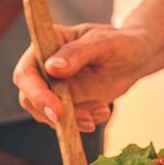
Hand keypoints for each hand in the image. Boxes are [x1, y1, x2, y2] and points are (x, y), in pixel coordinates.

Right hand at [12, 23, 149, 130]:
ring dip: (73, 119)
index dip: (36, 92)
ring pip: (47, 113)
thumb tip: (52, 67)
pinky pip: (65, 120)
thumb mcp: (103, 43)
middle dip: (52, 113)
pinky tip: (103, 111)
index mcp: (47, 44)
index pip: (27, 71)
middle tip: (84, 120)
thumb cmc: (121, 43)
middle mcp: (44, 67)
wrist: (136, 58)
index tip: (57, 109)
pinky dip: (83, 121)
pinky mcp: (66, 102)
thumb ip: (78, 53)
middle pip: (29, 98)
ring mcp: (54, 86)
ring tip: (102, 109)